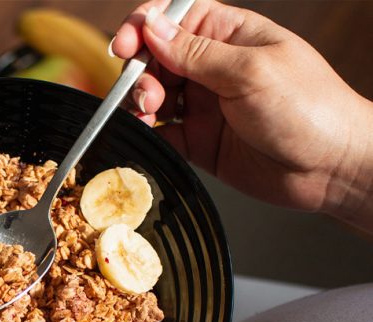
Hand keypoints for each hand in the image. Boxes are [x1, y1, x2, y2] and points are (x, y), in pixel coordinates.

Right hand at [113, 0, 372, 220]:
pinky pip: (166, 135)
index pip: (175, 19)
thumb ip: (196, 53)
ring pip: (156, 97)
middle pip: (158, 60)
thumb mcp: (250, 70)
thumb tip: (153, 27)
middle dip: (141, 73)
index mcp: (230, 35)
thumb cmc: (309, 108)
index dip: (145, 28)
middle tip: (146, 95)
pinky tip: (147, 136)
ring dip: (141, 104)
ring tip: (147, 116)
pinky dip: (150, 135)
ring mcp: (207, 107)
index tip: (126, 46)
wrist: (329, 167)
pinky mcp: (203, 144)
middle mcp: (214, 69)